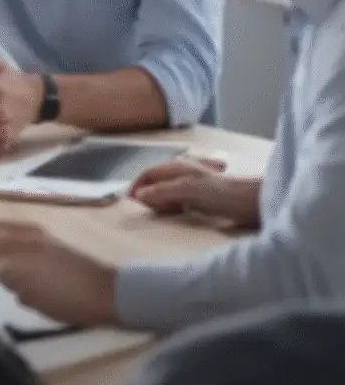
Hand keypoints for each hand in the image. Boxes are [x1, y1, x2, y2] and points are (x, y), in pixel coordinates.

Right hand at [0, 220, 116, 326]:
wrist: (108, 295)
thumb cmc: (65, 292)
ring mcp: (43, 242)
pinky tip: (7, 268)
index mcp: (21, 242)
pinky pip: (20, 243)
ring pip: (7, 236)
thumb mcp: (28, 287)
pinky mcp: (54, 251)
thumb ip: (4, 272)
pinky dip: (6, 249)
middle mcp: (29, 236)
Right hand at [129, 158, 257, 227]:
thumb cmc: (224, 193)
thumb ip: (163, 191)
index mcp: (179, 167)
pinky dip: (173, 209)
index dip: (137, 186)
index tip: (128, 204)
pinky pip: (180, 202)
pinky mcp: (204, 198)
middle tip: (145, 213)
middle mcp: (185, 173)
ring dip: (160, 203)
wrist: (257, 202)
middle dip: (148, 196)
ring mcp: (195, 185)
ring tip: (159, 216)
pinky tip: (178, 216)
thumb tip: (138, 196)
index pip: (148, 173)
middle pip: (157, 182)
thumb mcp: (189, 190)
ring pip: (168, 192)